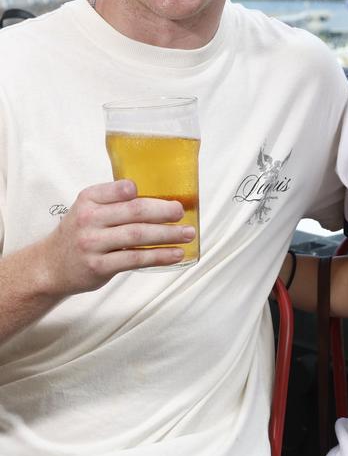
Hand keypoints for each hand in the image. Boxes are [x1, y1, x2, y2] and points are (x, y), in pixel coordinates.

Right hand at [41, 179, 194, 294]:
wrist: (51, 266)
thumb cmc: (79, 234)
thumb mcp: (88, 209)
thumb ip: (115, 202)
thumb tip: (160, 200)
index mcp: (88, 199)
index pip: (119, 189)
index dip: (142, 191)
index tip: (164, 193)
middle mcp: (88, 219)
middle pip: (134, 211)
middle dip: (164, 211)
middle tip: (181, 212)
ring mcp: (93, 243)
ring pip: (138, 235)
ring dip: (168, 234)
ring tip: (188, 234)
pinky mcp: (99, 266)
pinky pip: (135, 259)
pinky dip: (159, 256)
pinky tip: (175, 254)